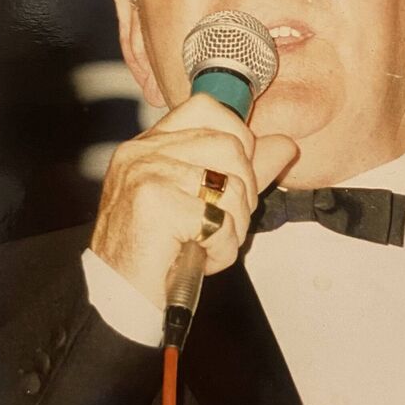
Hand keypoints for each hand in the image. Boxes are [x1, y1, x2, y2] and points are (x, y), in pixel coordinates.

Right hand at [90, 94, 297, 307]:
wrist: (118, 297)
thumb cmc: (158, 251)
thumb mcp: (204, 201)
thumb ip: (243, 170)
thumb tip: (285, 144)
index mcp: (152, 144)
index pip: (206, 107)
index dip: (236, 136)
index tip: (233, 174)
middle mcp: (143, 152)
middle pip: (230, 147)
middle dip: (242, 193)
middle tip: (219, 222)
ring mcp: (146, 174)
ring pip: (231, 186)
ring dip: (233, 227)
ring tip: (206, 242)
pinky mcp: (154, 204)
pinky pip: (219, 221)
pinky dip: (221, 250)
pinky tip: (199, 257)